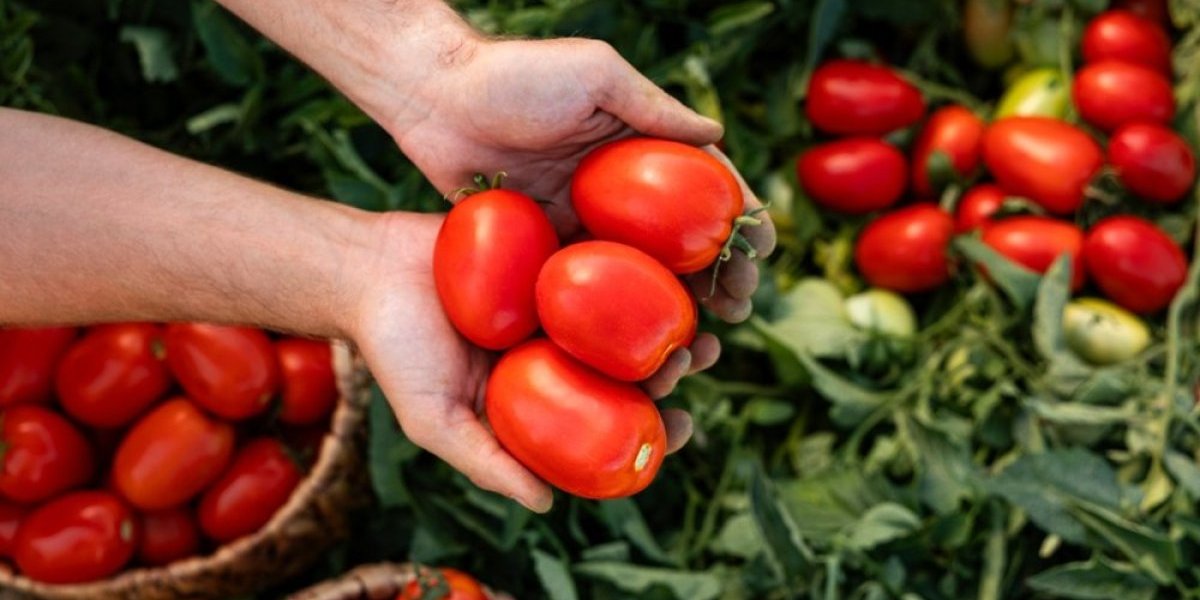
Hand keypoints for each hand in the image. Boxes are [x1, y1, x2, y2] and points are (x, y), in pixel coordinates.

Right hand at [349, 212, 711, 511]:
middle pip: (629, 363)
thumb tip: (548, 505)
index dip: (650, 428)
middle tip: (694, 358)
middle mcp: (558, 348)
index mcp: (540, 395)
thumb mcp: (434, 419)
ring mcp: (559, 297)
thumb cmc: (396, 350)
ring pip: (628, 308)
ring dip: (669, 311)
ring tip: (698, 311)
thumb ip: (486, 461)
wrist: (366, 270)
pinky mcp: (553, 247)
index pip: (606, 420)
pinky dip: (639, 258)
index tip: (680, 428)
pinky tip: (670, 256)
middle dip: (672, 365)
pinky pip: (602, 251)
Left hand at [384, 36, 776, 323]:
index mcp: (639, 145)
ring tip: (701, 338)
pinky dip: (614, 318)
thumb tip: (718, 138)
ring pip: (641, 274)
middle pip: (682, 241)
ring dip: (675, 306)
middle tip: (739, 309)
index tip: (765, 249)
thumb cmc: (514, 73)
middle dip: (720, 274)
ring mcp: (582, 220)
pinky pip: (586, 288)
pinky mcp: (545, 247)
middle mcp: (618, 189)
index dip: (740, 217)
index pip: (705, 185)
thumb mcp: (594, 74)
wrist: (432, 98)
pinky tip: (634, 346)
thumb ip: (652, 107)